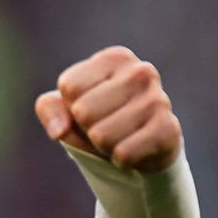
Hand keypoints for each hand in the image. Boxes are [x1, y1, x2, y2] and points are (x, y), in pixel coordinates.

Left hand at [34, 46, 181, 172]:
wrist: (138, 147)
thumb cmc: (97, 118)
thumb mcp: (63, 107)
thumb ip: (49, 108)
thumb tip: (59, 131)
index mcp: (115, 58)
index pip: (69, 87)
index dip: (71, 105)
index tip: (89, 106)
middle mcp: (141, 72)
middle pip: (83, 111)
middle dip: (87, 127)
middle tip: (104, 125)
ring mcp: (159, 99)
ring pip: (101, 136)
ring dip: (103, 145)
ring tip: (118, 137)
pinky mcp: (169, 129)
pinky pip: (122, 153)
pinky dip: (119, 159)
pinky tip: (133, 149)